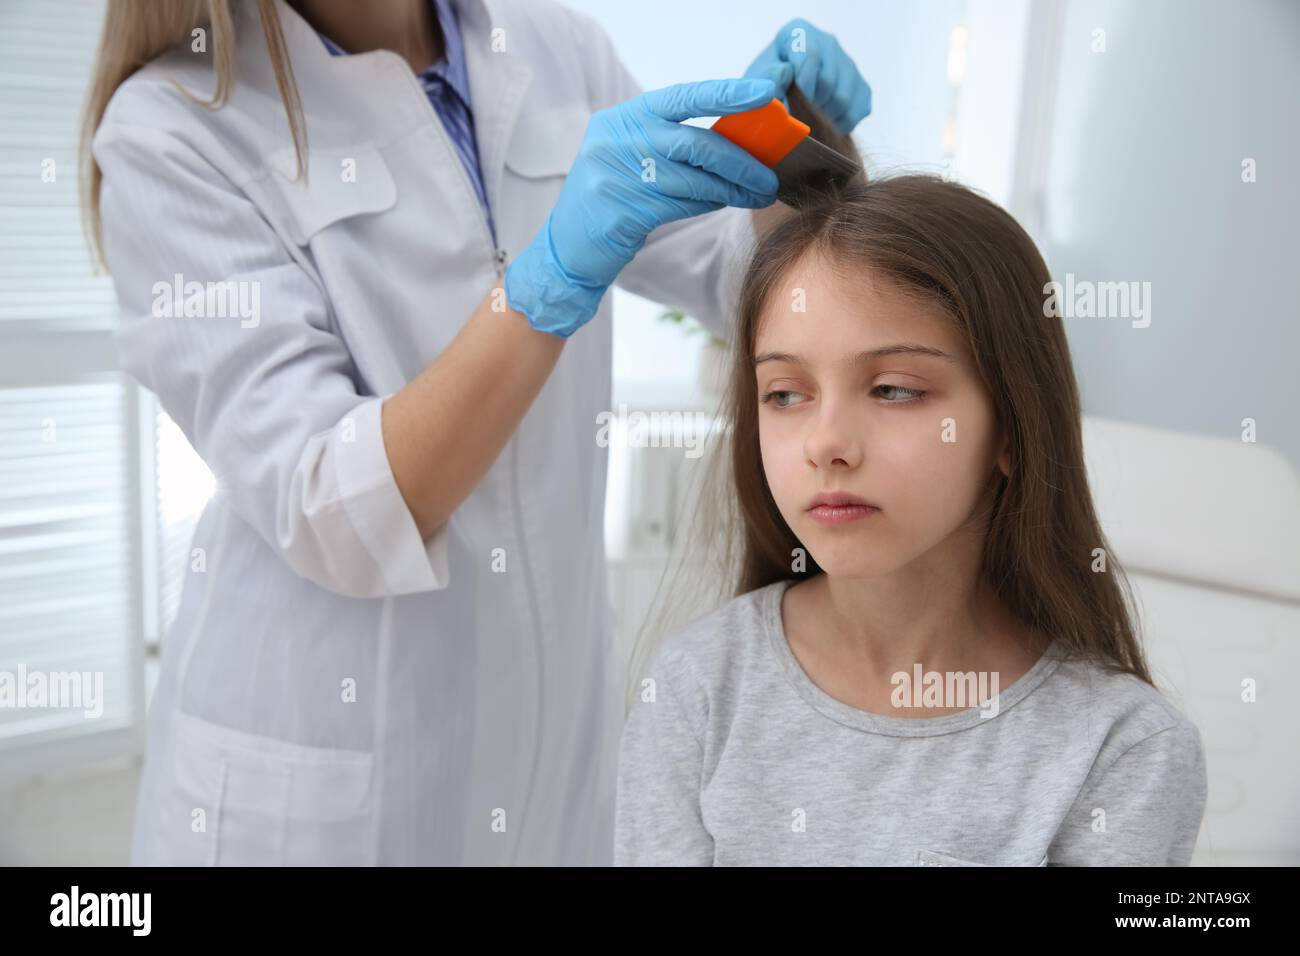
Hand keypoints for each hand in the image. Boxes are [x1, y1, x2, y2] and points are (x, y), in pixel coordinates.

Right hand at [504, 78, 779, 337]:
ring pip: (692, 179)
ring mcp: (616, 176)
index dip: (725, 94)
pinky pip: (680, 205)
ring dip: (732, 189)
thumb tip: (737, 140)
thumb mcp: (632, 157)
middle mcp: (616, 140)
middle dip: (739, 159)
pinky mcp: (622, 212)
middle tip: (770, 175)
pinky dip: (707, 204)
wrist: (567, 249)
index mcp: (622, 118)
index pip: (681, 97)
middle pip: (693, 143)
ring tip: (758, 194)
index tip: (763, 92)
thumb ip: (672, 142)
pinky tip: (724, 203)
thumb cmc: (611, 199)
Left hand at [744, 18, 871, 134]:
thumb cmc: (764, 91)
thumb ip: (764, 81)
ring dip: (823, 119)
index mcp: (799, 32)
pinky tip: (822, 125)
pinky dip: (838, 126)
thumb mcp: (755, 85)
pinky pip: (856, 113)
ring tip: (806, 121)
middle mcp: (828, 43)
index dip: (802, 88)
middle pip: (829, 81)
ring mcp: (848, 65)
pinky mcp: (861, 88)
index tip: (791, 109)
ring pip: (844, 100)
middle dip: (810, 106)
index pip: (810, 56)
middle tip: (795, 117)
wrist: (780, 106)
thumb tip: (783, 75)